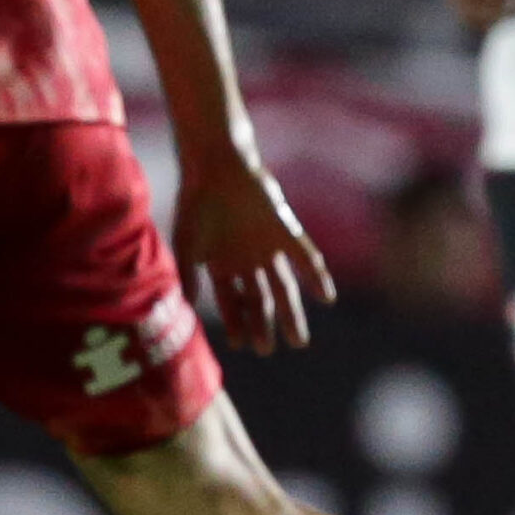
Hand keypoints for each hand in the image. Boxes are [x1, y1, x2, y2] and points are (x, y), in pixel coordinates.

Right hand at [174, 153, 336, 354]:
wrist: (217, 164)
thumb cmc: (196, 202)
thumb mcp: (187, 242)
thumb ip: (189, 275)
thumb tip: (188, 308)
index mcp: (223, 265)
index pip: (232, 302)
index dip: (237, 323)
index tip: (242, 346)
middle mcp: (248, 261)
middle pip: (260, 300)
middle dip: (264, 325)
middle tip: (268, 350)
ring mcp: (267, 247)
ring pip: (284, 286)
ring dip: (291, 313)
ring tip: (298, 341)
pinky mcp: (284, 230)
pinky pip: (305, 256)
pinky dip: (317, 276)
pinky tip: (326, 298)